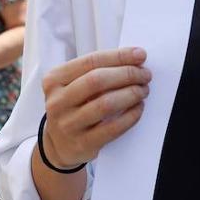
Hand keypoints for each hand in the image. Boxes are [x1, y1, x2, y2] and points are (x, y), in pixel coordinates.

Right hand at [40, 47, 149, 169]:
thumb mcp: (73, 85)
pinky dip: (130, 116)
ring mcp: (68, 124)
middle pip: (97, 81)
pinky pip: (113, 128)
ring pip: (106, 104)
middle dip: (127, 74)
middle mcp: (57, 101)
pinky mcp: (82, 143)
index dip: (119, 56)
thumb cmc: (74, 106)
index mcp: (54, 79)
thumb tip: (134, 60)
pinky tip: (138, 108)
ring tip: (143, 90)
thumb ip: (96, 71)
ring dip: (131, 94)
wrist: (59, 144)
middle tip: (145, 75)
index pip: (91, 61)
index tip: (140, 55)